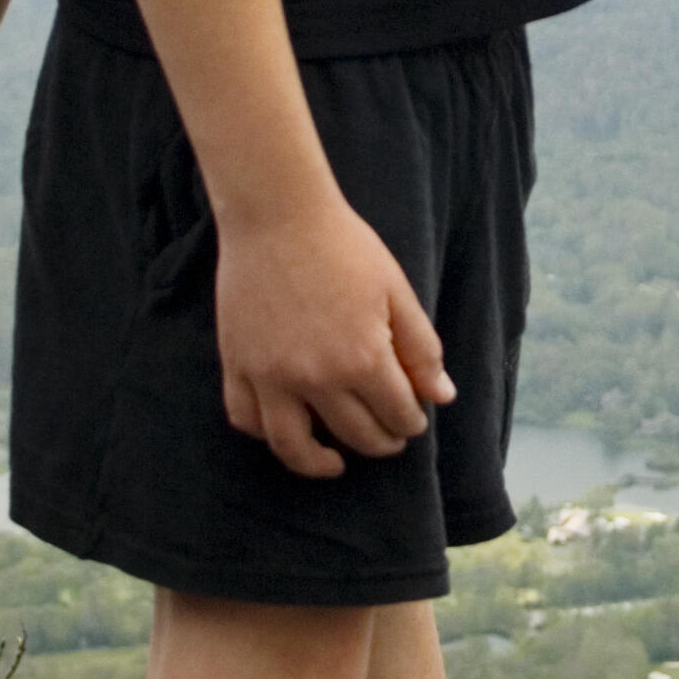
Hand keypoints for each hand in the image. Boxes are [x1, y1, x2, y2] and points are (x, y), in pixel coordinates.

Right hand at [215, 197, 456, 478]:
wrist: (277, 215)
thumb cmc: (344, 246)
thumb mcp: (396, 291)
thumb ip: (421, 349)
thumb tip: (441, 397)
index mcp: (363, 359)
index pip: (398, 413)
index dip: (412, 421)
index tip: (415, 419)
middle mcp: (316, 378)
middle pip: (355, 434)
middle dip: (381, 441)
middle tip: (389, 438)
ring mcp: (271, 376)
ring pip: (293, 446)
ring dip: (318, 464)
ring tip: (335, 463)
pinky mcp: (238, 365)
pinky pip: (246, 419)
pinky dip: (266, 434)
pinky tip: (287, 431)